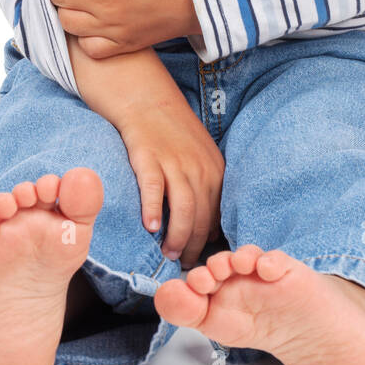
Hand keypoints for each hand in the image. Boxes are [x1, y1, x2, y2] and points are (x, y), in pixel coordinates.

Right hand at [113, 102, 224, 268]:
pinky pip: (154, 189)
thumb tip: (210, 230)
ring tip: (168, 254)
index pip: (216, 214)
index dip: (207, 240)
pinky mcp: (149, 158)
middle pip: (200, 217)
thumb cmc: (175, 135)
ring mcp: (174, 163)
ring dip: (176, 236)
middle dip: (192, 245)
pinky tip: (150, 228)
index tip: (199, 258)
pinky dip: (153, 210)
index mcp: (215, 170)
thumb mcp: (202, 158)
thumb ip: (208, 190)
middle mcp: (199, 168)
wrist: (148, 102)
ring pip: (182, 209)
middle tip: (182, 263)